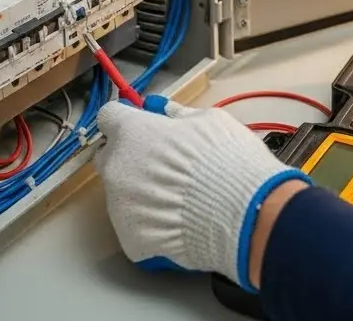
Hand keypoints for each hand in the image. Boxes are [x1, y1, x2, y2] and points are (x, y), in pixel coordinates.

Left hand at [95, 96, 309, 290]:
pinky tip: (180, 225)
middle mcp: (116, 169)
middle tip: (163, 166)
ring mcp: (119, 208)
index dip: (128, 121)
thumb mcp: (211, 121)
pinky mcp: (130, 241)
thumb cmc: (227, 160)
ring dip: (141, 193)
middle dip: (130, 158)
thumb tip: (165, 112)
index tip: (143, 127)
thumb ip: (179, 116)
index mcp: (133, 133)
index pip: (110, 117)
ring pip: (122, 195)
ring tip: (180, 201)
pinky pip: (136, 228)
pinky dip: (152, 226)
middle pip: (109, 157)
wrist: (242, 215)